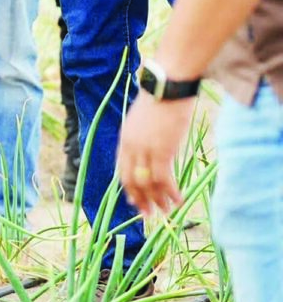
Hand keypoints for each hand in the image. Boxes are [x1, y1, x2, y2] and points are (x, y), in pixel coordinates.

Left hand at [116, 90, 194, 216]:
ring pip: (149, 184)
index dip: (129, 188)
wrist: (168, 87)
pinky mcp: (162, 152)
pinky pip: (164, 180)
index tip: (134, 201)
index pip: (122, 170)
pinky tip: (178, 201)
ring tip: (166, 213)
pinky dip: (171, 193)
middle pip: (132, 181)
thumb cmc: (161, 99)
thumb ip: (143, 138)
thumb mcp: (144, 120)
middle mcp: (131, 147)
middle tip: (149, 215)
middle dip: (141, 200)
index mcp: (125, 139)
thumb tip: (154, 154)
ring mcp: (145, 150)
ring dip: (158, 200)